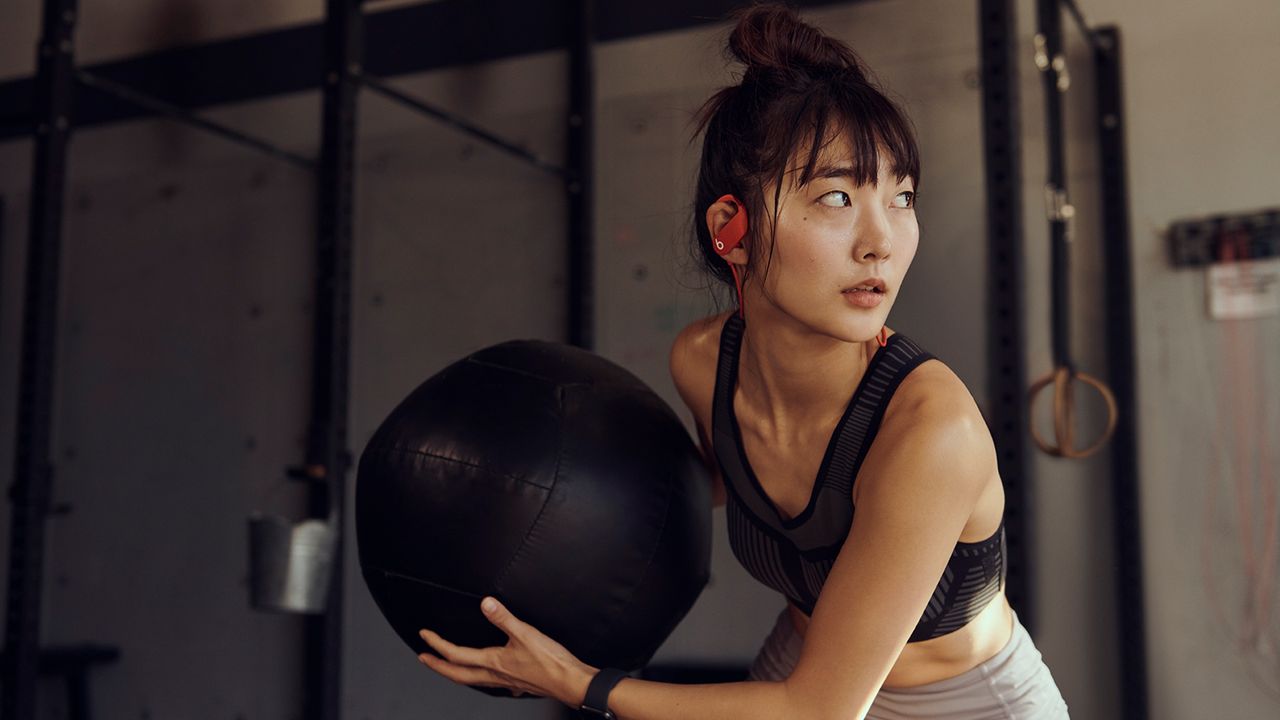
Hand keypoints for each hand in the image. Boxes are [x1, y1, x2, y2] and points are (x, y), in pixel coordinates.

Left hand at [418, 596, 596, 706]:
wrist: (571, 682)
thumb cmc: (551, 662)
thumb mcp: (526, 633)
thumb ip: (504, 618)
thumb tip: (486, 604)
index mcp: (493, 662)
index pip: (456, 654)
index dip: (437, 644)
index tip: (424, 635)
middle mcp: (495, 675)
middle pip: (458, 674)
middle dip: (437, 666)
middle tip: (423, 659)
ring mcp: (506, 682)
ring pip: (472, 680)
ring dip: (456, 672)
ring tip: (449, 666)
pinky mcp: (517, 683)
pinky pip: (491, 682)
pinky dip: (481, 677)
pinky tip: (489, 674)